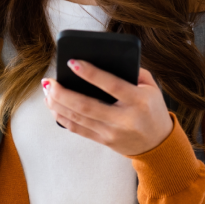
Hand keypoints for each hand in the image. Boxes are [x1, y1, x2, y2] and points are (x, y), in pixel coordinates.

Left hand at [42, 61, 173, 156]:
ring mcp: (112, 133)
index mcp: (138, 101)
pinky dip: (62, 118)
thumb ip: (133, 71)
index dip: (91, 74)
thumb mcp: (151, 87)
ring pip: (78, 118)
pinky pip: (77, 129)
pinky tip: (53, 106)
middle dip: (63, 93)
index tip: (72, 62)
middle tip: (49, 82)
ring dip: (57, 104)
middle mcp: (124, 119)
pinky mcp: (103, 141)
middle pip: (86, 106)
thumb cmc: (152, 109)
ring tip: (46, 90)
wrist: (158, 145)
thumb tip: (103, 59)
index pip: (111, 85)